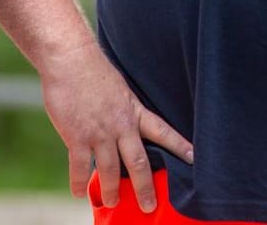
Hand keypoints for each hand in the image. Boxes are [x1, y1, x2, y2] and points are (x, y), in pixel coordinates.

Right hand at [40, 41, 193, 212]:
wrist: (71, 60)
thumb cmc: (93, 70)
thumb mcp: (120, 89)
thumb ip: (124, 110)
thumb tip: (125, 125)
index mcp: (134, 111)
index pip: (163, 132)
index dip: (180, 146)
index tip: (195, 160)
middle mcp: (121, 125)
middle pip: (138, 162)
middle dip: (144, 187)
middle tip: (149, 206)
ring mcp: (99, 132)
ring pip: (110, 170)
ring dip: (111, 190)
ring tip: (111, 202)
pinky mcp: (77, 136)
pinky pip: (80, 167)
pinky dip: (79, 183)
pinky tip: (78, 193)